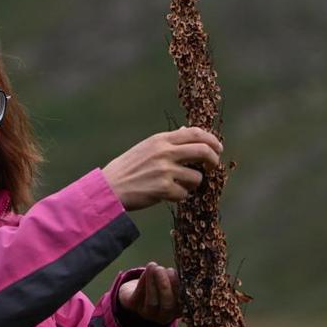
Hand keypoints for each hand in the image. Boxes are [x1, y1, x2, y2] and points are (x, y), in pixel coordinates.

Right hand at [102, 125, 223, 211]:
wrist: (109, 188)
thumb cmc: (127, 169)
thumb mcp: (145, 148)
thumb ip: (167, 141)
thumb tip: (186, 130)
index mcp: (160, 140)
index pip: (195, 133)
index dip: (211, 140)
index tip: (217, 148)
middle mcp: (164, 152)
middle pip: (203, 150)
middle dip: (214, 160)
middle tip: (214, 167)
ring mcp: (165, 170)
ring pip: (197, 177)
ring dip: (192, 184)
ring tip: (179, 186)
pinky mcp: (163, 189)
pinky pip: (184, 194)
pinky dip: (179, 197)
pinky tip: (166, 195)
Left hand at [117, 262, 180, 324]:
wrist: (136, 295)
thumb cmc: (160, 287)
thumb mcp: (171, 286)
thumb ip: (176, 281)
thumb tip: (181, 270)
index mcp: (177, 311)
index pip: (182, 304)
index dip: (181, 290)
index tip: (181, 275)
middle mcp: (163, 316)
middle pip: (167, 305)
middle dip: (166, 286)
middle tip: (167, 270)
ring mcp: (147, 313)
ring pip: (151, 300)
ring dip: (153, 282)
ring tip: (155, 266)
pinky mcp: (133, 306)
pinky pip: (138, 294)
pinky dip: (144, 280)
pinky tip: (149, 269)